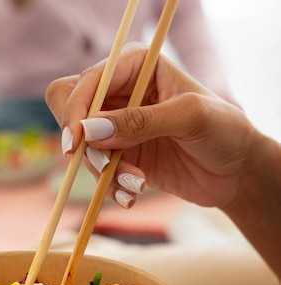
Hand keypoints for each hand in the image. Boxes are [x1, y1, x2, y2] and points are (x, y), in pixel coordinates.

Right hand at [45, 43, 254, 211]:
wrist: (236, 171)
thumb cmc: (223, 130)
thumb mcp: (188, 117)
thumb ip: (140, 122)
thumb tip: (90, 130)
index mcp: (136, 66)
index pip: (87, 81)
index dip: (75, 110)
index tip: (77, 144)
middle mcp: (122, 94)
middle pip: (71, 112)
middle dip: (83, 144)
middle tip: (104, 166)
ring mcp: (118, 127)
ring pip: (83, 148)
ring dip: (103, 172)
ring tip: (137, 184)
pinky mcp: (121, 157)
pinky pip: (97, 172)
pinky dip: (110, 187)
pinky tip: (133, 194)